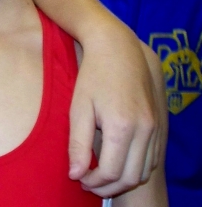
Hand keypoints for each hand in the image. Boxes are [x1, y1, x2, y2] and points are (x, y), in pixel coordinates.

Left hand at [68, 23, 163, 197]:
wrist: (118, 49)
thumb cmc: (92, 77)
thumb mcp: (78, 108)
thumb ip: (77, 144)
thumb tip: (76, 174)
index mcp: (121, 126)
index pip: (110, 172)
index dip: (93, 182)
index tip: (78, 179)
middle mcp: (144, 130)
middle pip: (130, 177)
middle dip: (108, 187)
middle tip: (88, 183)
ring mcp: (155, 128)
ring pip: (144, 171)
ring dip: (123, 179)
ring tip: (100, 175)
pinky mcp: (160, 125)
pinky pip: (152, 159)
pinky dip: (136, 168)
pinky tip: (117, 161)